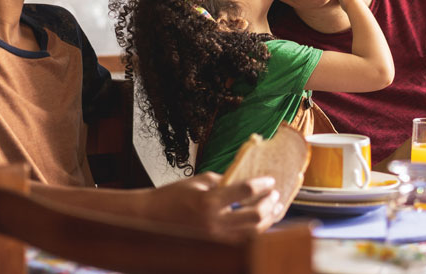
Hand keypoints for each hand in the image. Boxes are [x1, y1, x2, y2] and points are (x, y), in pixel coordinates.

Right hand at [148, 172, 280, 239]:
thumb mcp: (199, 181)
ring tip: (275, 208)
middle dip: (269, 204)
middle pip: (254, 216)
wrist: (150, 218)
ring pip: (253, 233)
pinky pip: (242, 240)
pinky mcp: (215, 246)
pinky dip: (256, 231)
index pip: (245, 191)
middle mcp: (214, 223)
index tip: (270, 180)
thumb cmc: (172, 196)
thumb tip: (246, 179)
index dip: (262, 184)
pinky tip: (262, 221)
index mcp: (208, 202)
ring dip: (268, 219)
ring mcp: (215, 238)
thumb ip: (224, 180)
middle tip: (275, 194)